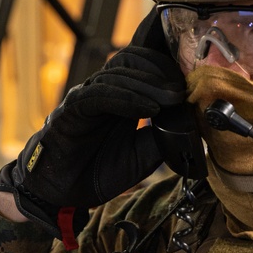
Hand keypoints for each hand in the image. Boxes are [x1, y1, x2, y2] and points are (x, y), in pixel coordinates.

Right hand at [0, 9, 184, 237]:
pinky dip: (126, 99)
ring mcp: (86, 97)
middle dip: (159, 71)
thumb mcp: (143, 156)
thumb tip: (189, 125)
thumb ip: (162, 138)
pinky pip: (99, 95)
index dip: (166, 68)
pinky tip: (147, 109)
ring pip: (116, 74)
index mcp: (121, 97)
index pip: (143, 65)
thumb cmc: (99, 171)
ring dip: (147, 84)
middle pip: (131, 59)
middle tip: (182, 91)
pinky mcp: (72, 110)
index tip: (189, 84)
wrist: (63, 193)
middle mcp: (103, 91)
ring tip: (170, 99)